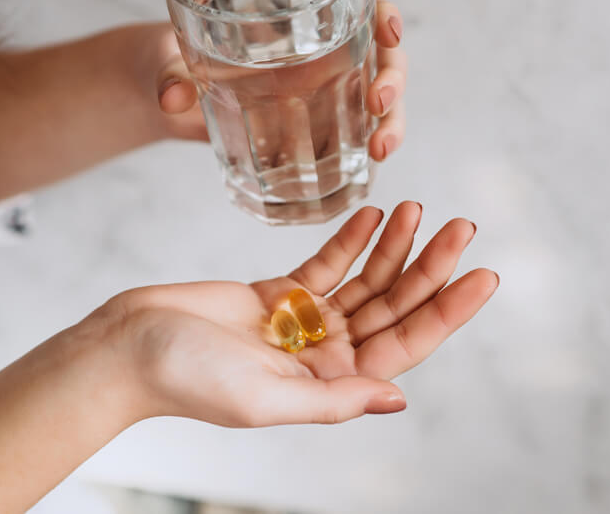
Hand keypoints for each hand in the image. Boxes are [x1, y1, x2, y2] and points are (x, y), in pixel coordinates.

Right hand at [100, 202, 496, 426]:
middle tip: (463, 225)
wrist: (127, 347)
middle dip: (430, 267)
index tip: (482, 275)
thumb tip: (397, 399)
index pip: (404, 345)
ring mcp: (301, 322)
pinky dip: (351, 238)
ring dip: (394, 246)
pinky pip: (325, 263)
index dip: (446, 311)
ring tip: (420, 208)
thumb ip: (333, 400)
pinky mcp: (275, 293)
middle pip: (392, 306)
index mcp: (328, 386)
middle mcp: (323, 355)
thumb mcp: (265, 399)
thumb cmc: (186, 380)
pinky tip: (375, 214)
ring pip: (364, 280)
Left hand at [148, 0, 407, 160]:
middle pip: (380, 56)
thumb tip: (172, 97)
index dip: (384, 16)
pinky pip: (350, 138)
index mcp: (293, 16)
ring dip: (390, 123)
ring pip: (377, 100)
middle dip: (392, 80)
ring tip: (379, 150)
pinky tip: (366, 176)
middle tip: (378, 107)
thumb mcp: (166, 58)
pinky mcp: (310, 129)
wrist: (162, 90)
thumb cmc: (169, 55)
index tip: (388, 32)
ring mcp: (320, 91)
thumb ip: (170, 73)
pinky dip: (363, 156)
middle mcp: (318, 51)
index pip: (357, 3)